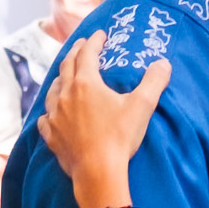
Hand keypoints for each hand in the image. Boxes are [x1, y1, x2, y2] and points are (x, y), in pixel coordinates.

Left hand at [38, 47, 166, 206]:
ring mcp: (55, 116)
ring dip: (59, 78)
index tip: (100, 34)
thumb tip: (163, 63)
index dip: (94, 42)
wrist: (97, 172)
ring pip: (52, 89)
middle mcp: (65, 95)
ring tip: (64, 75)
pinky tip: (51, 113)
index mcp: (86, 83)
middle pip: (66, 66)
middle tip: (81, 45)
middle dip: (75, 52)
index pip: (87, 54)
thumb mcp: (142, 106)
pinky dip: (49, 110)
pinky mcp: (51, 136)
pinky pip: (45, 118)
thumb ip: (154, 81)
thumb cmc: (119, 138)